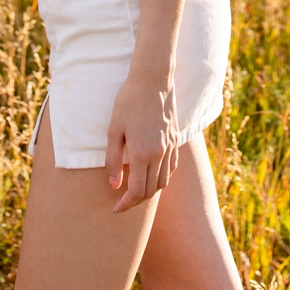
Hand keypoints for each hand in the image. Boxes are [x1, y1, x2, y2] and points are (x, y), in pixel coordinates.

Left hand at [104, 74, 179, 212]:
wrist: (153, 80)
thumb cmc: (128, 103)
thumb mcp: (113, 131)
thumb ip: (112, 161)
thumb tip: (113, 185)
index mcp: (142, 153)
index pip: (137, 191)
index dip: (125, 204)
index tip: (115, 208)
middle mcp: (160, 154)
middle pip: (152, 191)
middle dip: (136, 201)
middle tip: (122, 203)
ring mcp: (171, 147)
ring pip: (164, 182)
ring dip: (150, 192)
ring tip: (135, 192)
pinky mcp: (176, 140)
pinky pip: (172, 168)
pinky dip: (162, 178)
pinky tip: (151, 175)